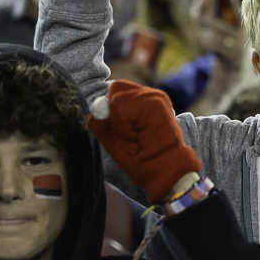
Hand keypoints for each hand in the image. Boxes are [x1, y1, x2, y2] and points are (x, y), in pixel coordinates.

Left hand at [88, 80, 202, 203]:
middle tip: (130, 135)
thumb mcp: (112, 138)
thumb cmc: (141, 158)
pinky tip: (138, 136)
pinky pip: (122, 109)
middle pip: (116, 89)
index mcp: (141, 101)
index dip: (111, 108)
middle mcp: (149, 94)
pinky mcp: (156, 101)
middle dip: (114, 115)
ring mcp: (153, 96)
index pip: (116, 89)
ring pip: (117, 99)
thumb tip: (96, 105)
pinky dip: (124, 127)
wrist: (163, 170)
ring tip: (136, 137)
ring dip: (119, 124)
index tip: (123, 131)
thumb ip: (101, 121)